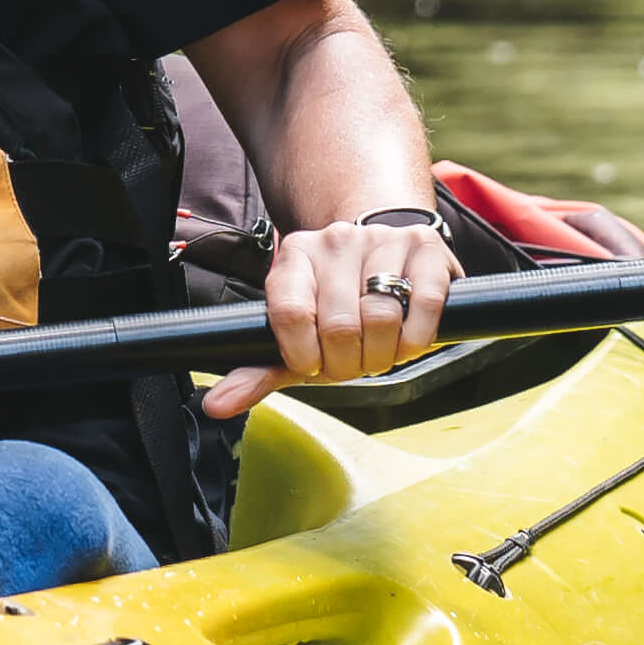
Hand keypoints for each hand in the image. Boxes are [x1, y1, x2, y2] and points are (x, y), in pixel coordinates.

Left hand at [203, 212, 448, 419]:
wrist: (386, 255)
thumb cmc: (336, 308)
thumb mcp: (296, 339)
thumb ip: (258, 372)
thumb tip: (218, 405)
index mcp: (294, 257)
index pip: (290, 314)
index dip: (304, 355)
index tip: (314, 364)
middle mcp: (335, 240)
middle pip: (340, 325)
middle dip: (349, 364)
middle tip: (354, 363)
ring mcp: (382, 239)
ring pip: (382, 317)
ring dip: (385, 354)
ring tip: (380, 351)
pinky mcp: (425, 247)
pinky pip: (424, 304)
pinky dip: (418, 338)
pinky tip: (408, 339)